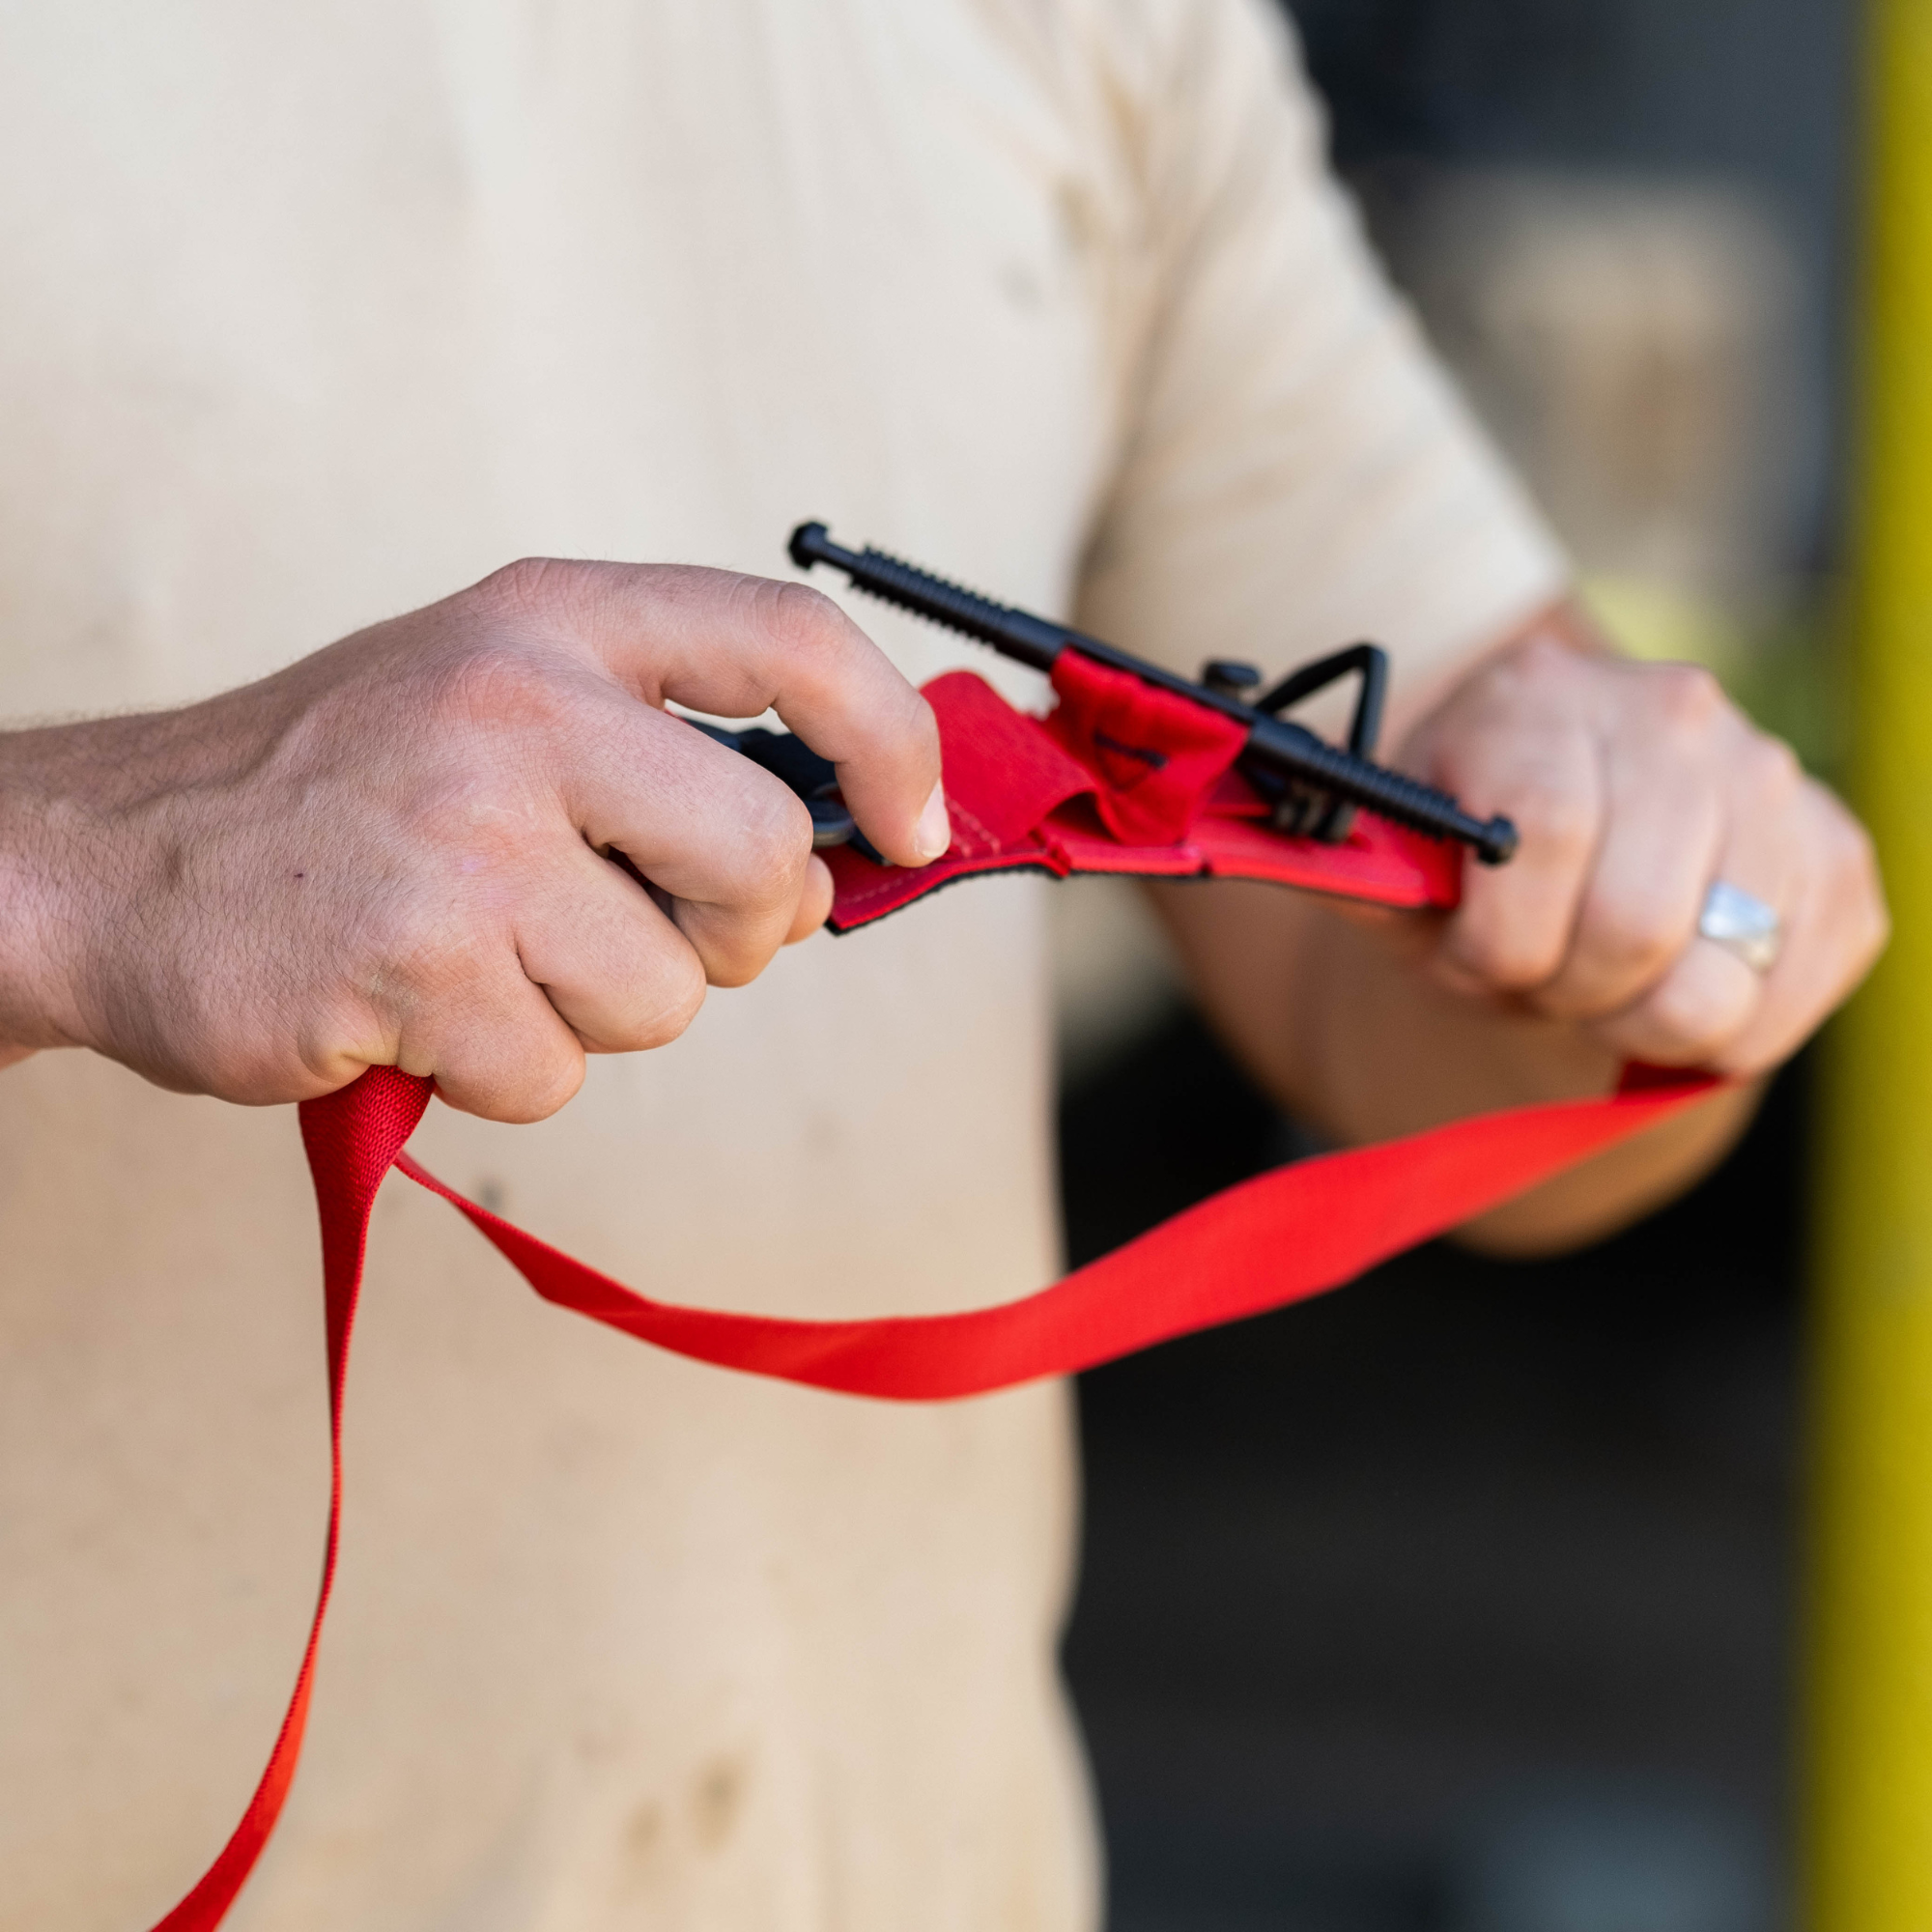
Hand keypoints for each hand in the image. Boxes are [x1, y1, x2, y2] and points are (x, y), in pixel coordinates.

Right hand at [0, 559, 946, 1119]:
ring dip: (592, 1013)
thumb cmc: (344, 796)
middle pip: (760, 855)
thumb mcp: (500, 709)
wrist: (115, 861)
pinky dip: (503, 1071)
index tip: (910, 828)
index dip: (892, 740)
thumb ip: (661, 761)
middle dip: (732, 932)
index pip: (793, 639)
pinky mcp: (413, 961)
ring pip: (665, 997)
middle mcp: (520, 706)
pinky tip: (419, 1007)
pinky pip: (558, 1075)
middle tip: (639, 931)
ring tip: (481, 957)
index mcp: (557, 623)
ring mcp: (465, 833)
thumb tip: (826, 865)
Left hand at [1397, 611, 1885, 1076]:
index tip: (1472, 960)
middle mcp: (1673, 715)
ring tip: (1598, 986)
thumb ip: (1350, 869)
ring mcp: (1771, 779)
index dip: (1499, 943)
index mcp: (1540, 697)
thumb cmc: (1467, 859)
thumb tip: (1290, 862)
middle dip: (1564, 992)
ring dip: (1635, 1022)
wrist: (1574, 841)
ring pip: (1717, 985)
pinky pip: (1781, 1007)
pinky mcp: (1838, 857)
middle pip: (1635, 923)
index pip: (1544, 840)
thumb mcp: (1392, 858)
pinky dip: (1713, 1040)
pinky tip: (1668, 991)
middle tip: (1539, 982)